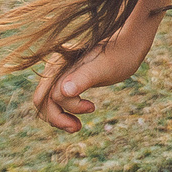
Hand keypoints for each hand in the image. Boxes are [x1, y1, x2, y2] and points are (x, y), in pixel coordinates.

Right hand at [32, 30, 149, 133]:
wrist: (129, 43)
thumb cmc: (119, 55)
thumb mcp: (103, 68)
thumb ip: (83, 78)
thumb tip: (63, 92)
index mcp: (59, 66)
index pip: (46, 97)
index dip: (66, 109)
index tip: (91, 107)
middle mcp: (56, 69)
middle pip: (42, 101)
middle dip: (56, 118)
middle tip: (77, 128)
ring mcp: (62, 74)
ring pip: (49, 102)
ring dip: (60, 117)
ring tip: (78, 126)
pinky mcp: (71, 78)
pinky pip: (59, 98)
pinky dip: (66, 110)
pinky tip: (85, 110)